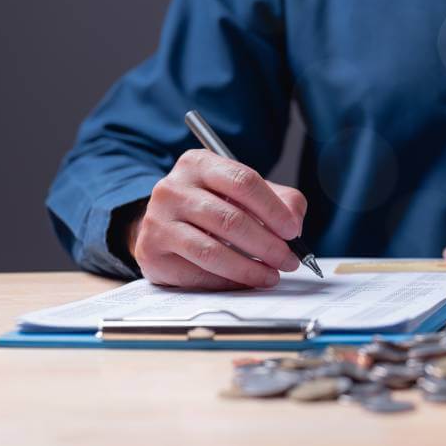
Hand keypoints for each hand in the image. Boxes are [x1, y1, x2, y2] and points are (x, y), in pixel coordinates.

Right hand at [128, 149, 306, 289]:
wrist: (165, 223)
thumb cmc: (212, 205)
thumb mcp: (244, 193)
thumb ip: (279, 200)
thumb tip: (294, 224)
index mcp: (199, 163)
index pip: (243, 182)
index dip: (273, 209)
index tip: (293, 231)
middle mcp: (172, 188)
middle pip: (230, 219)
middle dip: (267, 245)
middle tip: (288, 260)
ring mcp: (157, 220)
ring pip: (211, 251)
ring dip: (249, 268)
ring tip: (271, 275)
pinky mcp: (151, 252)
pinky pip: (196, 273)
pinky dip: (228, 282)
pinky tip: (245, 282)